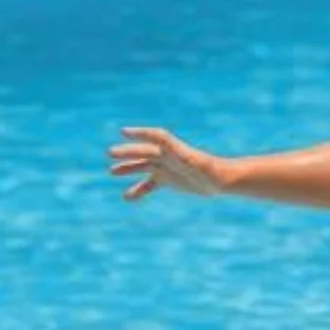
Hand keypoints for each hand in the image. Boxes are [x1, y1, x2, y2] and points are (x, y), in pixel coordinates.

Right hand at [106, 127, 228, 200]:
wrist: (218, 180)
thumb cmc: (206, 168)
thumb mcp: (190, 159)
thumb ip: (176, 151)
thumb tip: (164, 143)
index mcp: (171, 148)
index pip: (154, 136)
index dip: (140, 133)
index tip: (124, 132)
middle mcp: (166, 155)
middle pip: (144, 152)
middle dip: (127, 153)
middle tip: (110, 154)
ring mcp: (166, 168)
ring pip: (143, 167)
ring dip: (128, 169)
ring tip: (112, 172)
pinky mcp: (168, 180)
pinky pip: (149, 185)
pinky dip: (139, 190)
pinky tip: (127, 197)